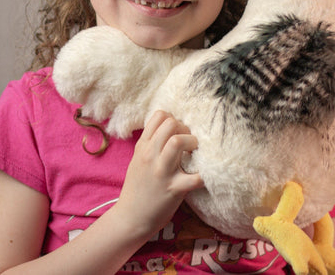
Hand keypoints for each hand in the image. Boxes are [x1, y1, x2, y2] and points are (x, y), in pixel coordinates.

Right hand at [114, 111, 203, 239]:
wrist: (130, 219)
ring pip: (178, 141)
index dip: (174, 119)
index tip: (178, 131)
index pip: (159, 115)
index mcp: (143, 146)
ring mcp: (162, 171)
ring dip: (192, 142)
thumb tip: (169, 126)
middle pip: (171, 123)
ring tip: (194, 152)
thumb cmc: (137, 187)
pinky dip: (205, 174)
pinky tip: (205, 174)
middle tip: (189, 142)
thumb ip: (151, 143)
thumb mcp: (138, 159)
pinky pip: (196, 177)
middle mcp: (150, 155)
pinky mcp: (174, 188)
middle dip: (185, 128)